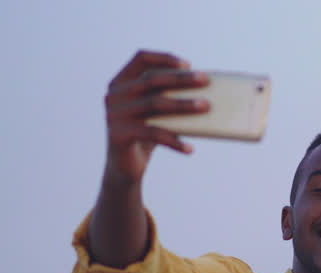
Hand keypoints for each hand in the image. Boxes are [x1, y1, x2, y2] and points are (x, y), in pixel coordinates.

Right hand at [103, 49, 210, 183]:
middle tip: (206, 80)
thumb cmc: (146, 135)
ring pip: (154, 104)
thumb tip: (205, 88)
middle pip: (151, 80)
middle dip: (181, 79)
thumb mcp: (154, 113)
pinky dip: (174, 141)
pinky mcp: (119, 135)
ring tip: (206, 106)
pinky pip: (152, 134)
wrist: (124, 168)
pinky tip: (190, 149)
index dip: (164, 58)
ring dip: (183, 104)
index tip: (189, 65)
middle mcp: (114, 95)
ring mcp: (114, 114)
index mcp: (120, 82)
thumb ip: (166, 97)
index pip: (141, 58)